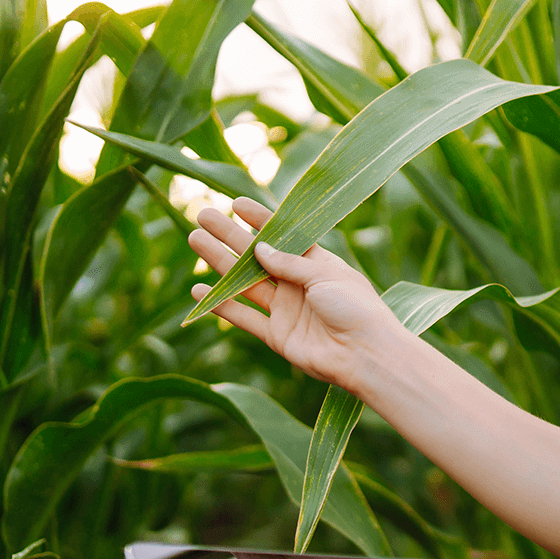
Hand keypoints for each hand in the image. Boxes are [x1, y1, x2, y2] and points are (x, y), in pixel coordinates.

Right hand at [188, 198, 406, 392]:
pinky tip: (198, 290)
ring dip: (219, 262)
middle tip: (203, 215)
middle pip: (257, 256)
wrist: (365, 355)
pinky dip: (221, 305)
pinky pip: (243, 317)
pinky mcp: (276, 335)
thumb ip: (290, 263)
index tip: (236, 204)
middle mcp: (298, 284)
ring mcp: (285, 309)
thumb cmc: (355, 308)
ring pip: (244, 282)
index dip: (260, 220)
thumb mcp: (325, 274)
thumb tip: (259, 249)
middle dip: (230, 235)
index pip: (283, 236)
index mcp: (317, 263)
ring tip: (195, 240)